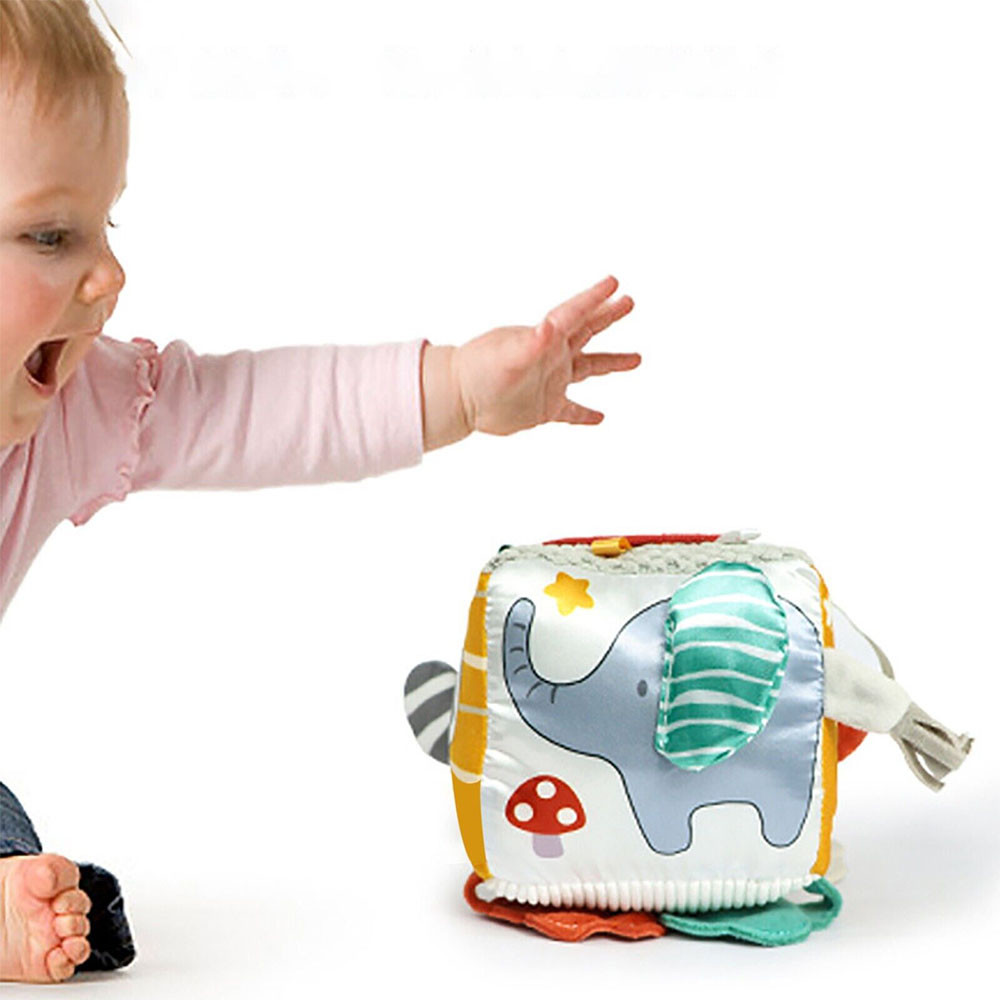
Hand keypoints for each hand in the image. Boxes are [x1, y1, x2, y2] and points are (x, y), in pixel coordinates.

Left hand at [421, 275, 638, 449]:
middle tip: (630, 302)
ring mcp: (550, 382)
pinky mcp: (544, 408)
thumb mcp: (508, 354)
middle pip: (588, 332)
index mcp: (545, 339)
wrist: (458, 398)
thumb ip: (532, 342)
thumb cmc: (479, 371)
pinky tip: (601, 417)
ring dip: (612, 363)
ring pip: (589, 369)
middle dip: (608, 316)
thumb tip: (551, 326)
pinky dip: (586, 414)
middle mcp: (552, 357)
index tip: (615, 284)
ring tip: (637, 358)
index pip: (576, 314)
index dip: (595, 298)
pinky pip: (572, 412)